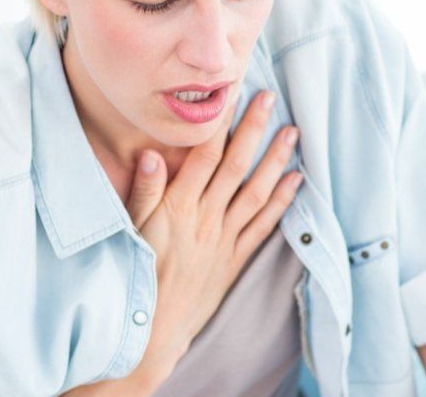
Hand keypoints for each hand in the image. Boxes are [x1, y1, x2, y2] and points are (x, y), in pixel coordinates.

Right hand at [123, 89, 302, 382]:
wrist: (153, 329)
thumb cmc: (135, 275)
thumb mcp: (130, 231)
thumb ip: (143, 192)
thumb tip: (152, 154)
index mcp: (177, 207)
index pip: (204, 157)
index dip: (219, 125)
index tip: (230, 96)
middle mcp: (205, 219)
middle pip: (235, 167)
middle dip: (254, 130)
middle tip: (270, 99)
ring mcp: (223, 239)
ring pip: (255, 192)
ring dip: (275, 161)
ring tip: (293, 133)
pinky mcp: (234, 259)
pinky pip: (263, 226)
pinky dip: (281, 202)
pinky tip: (296, 181)